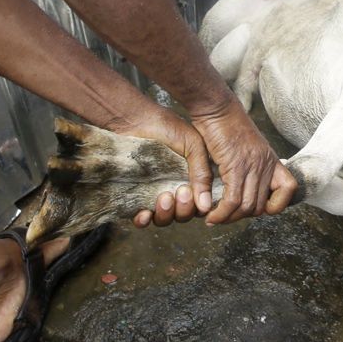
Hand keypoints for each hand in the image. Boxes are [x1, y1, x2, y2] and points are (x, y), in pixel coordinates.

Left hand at [111, 111, 211, 228]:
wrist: (136, 121)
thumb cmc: (168, 129)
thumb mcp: (193, 146)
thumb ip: (202, 173)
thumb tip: (206, 205)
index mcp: (191, 180)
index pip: (199, 205)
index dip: (198, 206)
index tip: (192, 192)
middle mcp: (174, 190)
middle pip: (183, 215)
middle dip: (184, 209)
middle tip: (181, 191)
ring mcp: (155, 195)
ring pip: (164, 219)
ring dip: (166, 214)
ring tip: (164, 197)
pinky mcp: (136, 197)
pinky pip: (141, 219)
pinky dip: (144, 221)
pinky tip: (145, 213)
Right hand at [190, 98, 297, 223]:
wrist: (216, 107)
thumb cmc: (224, 125)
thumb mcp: (244, 147)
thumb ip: (248, 166)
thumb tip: (241, 188)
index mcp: (270, 159)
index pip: (289, 189)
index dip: (276, 205)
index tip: (254, 208)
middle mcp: (265, 163)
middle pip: (261, 205)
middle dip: (241, 217)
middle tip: (224, 217)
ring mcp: (252, 165)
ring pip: (246, 206)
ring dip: (229, 218)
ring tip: (214, 219)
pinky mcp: (235, 165)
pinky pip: (232, 200)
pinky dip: (221, 212)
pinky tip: (210, 214)